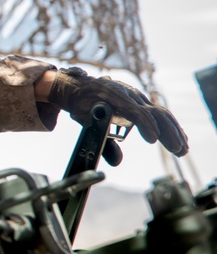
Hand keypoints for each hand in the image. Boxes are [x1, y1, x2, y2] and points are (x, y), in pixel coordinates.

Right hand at [47, 67, 188, 156]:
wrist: (70, 90)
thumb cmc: (86, 107)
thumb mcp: (99, 129)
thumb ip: (109, 146)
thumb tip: (118, 162)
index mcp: (135, 103)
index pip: (161, 116)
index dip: (173, 131)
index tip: (181, 146)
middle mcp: (135, 98)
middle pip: (163, 115)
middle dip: (175, 134)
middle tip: (182, 152)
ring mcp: (128, 96)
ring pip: (155, 113)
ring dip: (167, 132)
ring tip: (175, 148)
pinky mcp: (118, 96)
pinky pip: (136, 112)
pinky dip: (147, 125)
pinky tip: (152, 138)